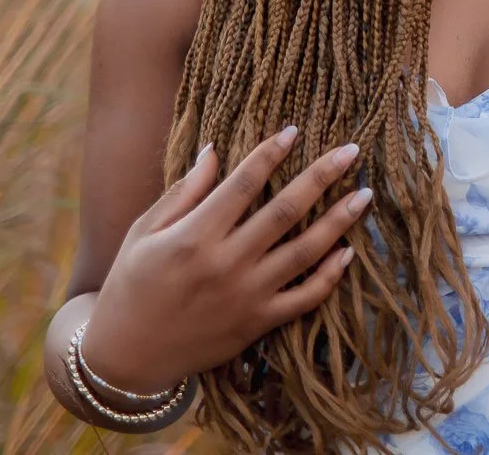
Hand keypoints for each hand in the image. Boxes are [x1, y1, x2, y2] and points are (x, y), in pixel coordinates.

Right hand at [77, 127, 371, 396]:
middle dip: (322, 177)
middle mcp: (225, 264)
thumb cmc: (130, 286)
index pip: (243, 185)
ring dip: (339, 221)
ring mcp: (246, 296)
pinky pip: (305, 298)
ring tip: (364, 195)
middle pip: (285, 211)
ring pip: (305, 252)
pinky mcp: (257, 324)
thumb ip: (182, 193)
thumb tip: (213, 151)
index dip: (271, 154)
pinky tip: (348, 251)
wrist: (124, 358)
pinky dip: (330, 275)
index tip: (295, 131)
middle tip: (352, 151)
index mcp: (193, 237)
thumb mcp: (142, 234)